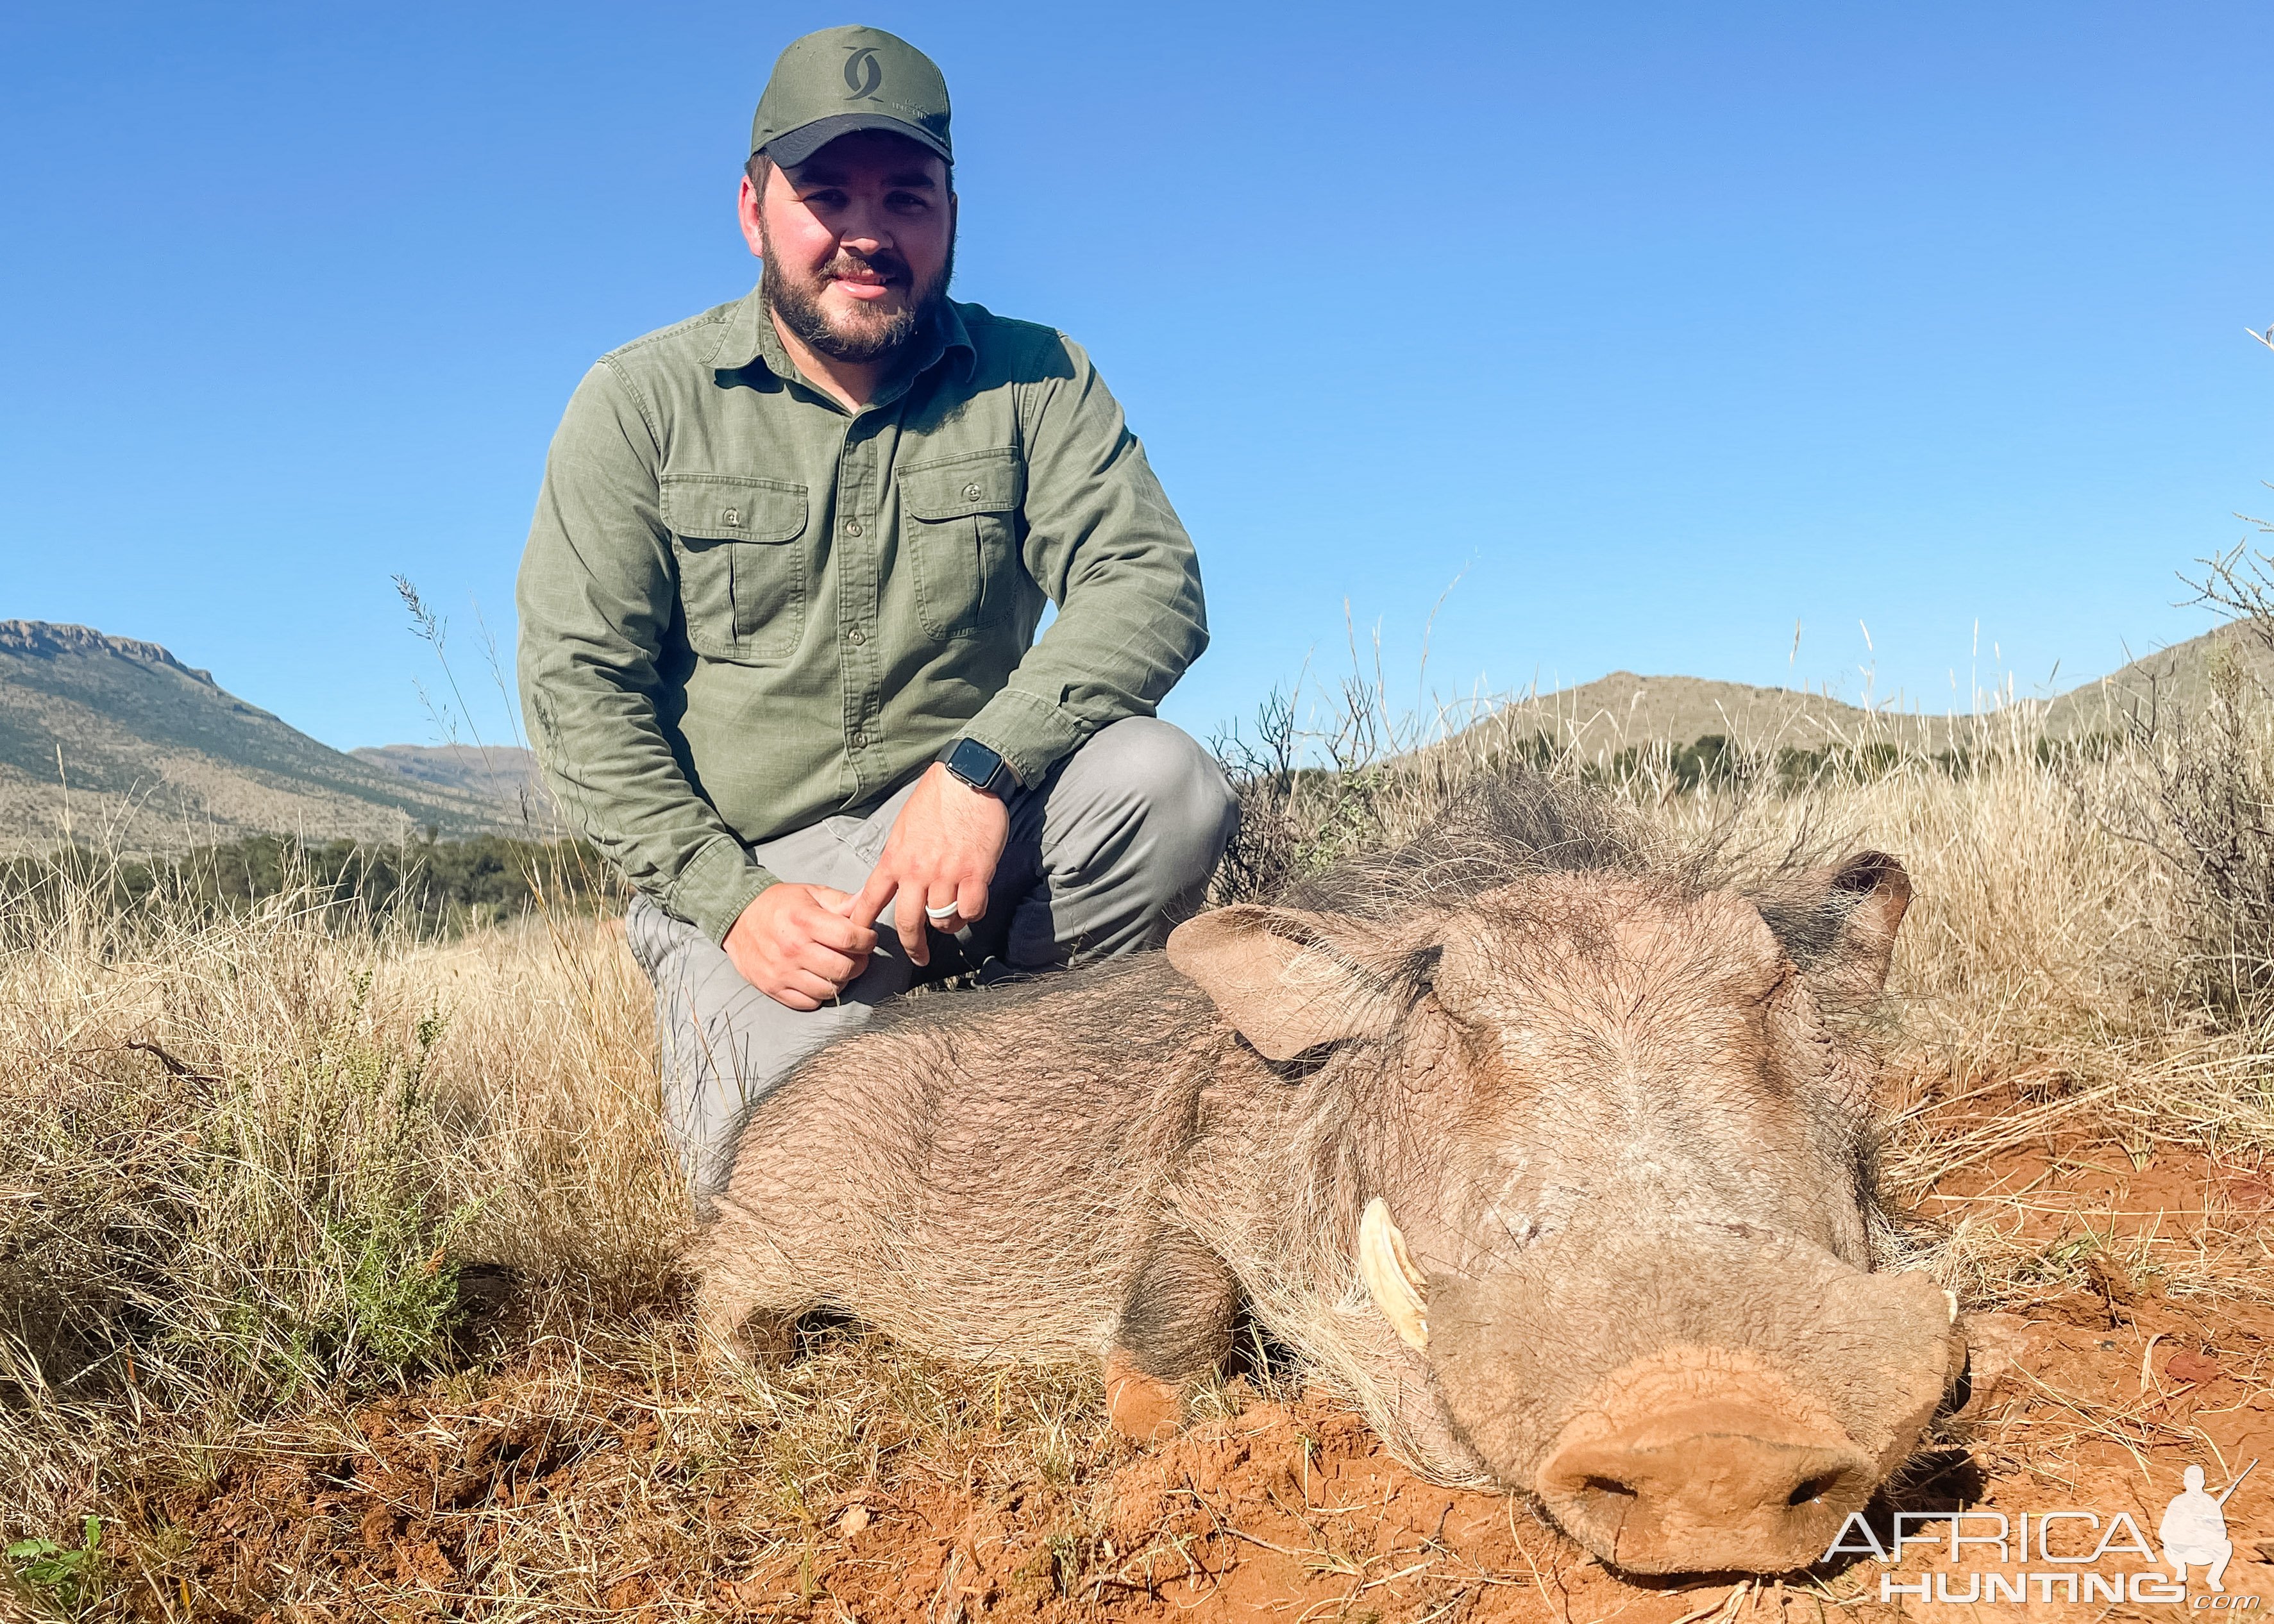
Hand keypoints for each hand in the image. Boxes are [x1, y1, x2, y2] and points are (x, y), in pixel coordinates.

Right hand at [723, 883, 877, 1010]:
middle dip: (859, 962)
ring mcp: (782, 972)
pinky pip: (809, 1003)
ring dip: (840, 980)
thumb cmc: (778, 905)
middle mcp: (793, 949)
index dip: (867, 940)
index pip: (851, 939)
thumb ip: (843, 901)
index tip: (867, 938)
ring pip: (830, 990)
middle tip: (856, 955)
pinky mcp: (773, 988)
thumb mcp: (811, 894)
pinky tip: (817, 978)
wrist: (737, 917)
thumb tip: (870, 901)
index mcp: (804, 921)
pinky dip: (819, 994)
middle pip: (844, 969)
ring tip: (836, 966)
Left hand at [849, 762, 1009, 966]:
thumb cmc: (936, 799)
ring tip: (953, 918)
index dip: (863, 923)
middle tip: (918, 956)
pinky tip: (973, 904)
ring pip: (943, 920)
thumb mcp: (904, 828)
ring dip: (949, 925)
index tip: (859, 939)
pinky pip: (972, 911)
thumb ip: (898, 858)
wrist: (966, 779)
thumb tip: (892, 880)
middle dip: (912, 946)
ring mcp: (947, 874)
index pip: (871, 899)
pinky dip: (972, 913)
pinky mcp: (975, 873)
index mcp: (895, 859)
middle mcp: (917, 871)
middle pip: (908, 923)